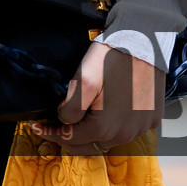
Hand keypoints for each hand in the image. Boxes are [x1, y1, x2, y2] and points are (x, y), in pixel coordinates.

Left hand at [33, 40, 161, 153]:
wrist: (144, 40)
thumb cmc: (113, 58)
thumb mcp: (83, 81)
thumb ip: (70, 108)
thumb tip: (65, 120)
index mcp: (104, 128)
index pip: (68, 139)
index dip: (49, 133)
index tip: (35, 126)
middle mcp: (124, 135)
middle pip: (88, 145)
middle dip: (70, 137)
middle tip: (55, 125)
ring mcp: (140, 128)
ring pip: (108, 139)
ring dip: (93, 132)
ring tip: (82, 118)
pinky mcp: (151, 119)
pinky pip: (127, 129)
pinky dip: (115, 125)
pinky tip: (108, 111)